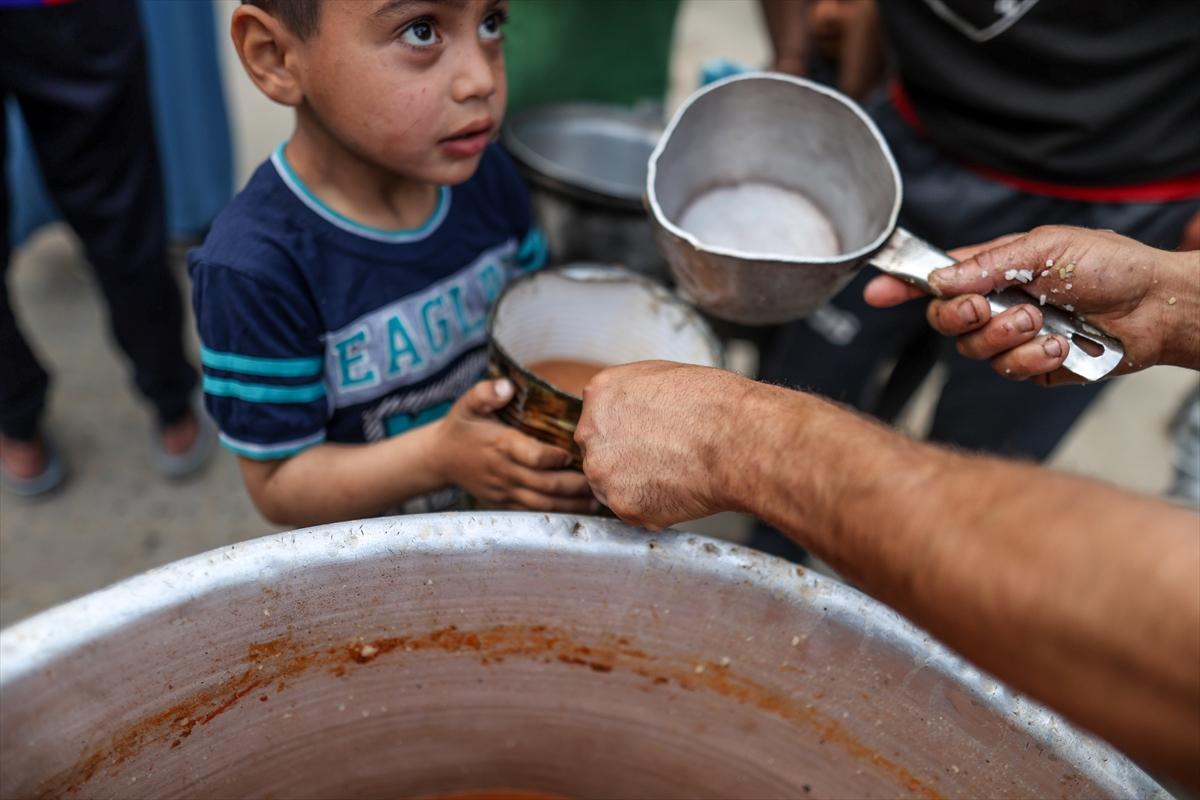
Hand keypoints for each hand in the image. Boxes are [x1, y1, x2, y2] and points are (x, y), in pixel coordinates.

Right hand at [434, 379, 595, 511]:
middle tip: (599, 480)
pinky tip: (579, 509)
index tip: (572, 453)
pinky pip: (535, 512)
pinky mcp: (506, 502)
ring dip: (571, 504)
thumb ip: (486, 393)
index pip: (531, 456)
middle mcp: (504, 471)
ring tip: (597, 500)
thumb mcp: (467, 404)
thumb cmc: (462, 427)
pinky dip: (558, 512)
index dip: (553, 458)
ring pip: (543, 504)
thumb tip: (507, 386)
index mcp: (500, 445)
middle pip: (544, 485)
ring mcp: (505, 490)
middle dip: (574, 485)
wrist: (440, 459)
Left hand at [575, 362, 748, 529]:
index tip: (648, 436)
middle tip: (663, 459)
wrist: (735, 439)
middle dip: (625, 460)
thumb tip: (631, 412)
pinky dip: (654, 508)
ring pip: (612, 486)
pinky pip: (634, 511)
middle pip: (600, 453)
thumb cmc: (713, 404)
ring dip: (636, 486)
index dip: (627, 431)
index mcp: (600, 394)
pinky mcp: (623, 506)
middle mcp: (591, 432)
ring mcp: (603, 471)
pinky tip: (679, 490)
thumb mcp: (664, 376)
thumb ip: (633, 396)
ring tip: (675, 474)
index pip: (600, 419)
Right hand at [864, 225, 1193, 384]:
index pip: (935, 278)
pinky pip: (1009, 371)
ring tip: (1041, 321)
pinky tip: (1059, 344)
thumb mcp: (1045, 248)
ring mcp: (1013, 338)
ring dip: (1006, 335)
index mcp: (994, 269)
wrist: (1154, 306)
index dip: (902, 284)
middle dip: (961, 316)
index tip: (876, 290)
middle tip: (987, 306)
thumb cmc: (1109, 265)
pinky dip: (1032, 357)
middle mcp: (997, 303)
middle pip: (944, 321)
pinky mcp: (1033, 366)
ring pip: (974, 350)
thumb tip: (940, 278)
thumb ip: (989, 264)